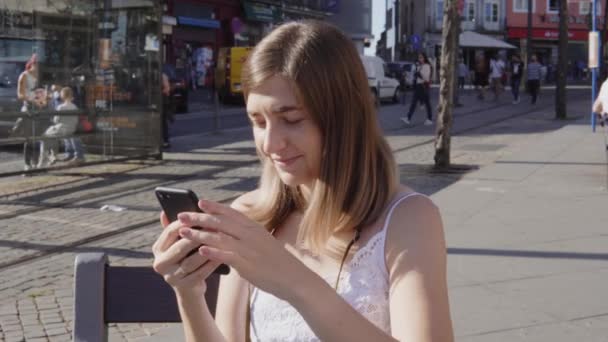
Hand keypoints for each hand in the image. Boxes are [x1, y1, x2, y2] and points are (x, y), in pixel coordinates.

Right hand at [152, 211, 221, 296]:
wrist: (189, 286)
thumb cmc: (186, 256)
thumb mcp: (178, 242)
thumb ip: (174, 228)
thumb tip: (165, 209)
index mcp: (158, 248)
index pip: (170, 232)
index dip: (186, 222)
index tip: (201, 214)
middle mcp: (160, 263)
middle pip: (180, 247)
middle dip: (198, 236)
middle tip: (214, 227)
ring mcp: (171, 277)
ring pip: (190, 262)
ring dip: (206, 251)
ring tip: (220, 241)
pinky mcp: (183, 287)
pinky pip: (199, 274)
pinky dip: (210, 265)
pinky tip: (221, 257)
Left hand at [177, 200, 310, 300]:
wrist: (293, 277)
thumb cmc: (275, 261)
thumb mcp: (262, 241)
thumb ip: (246, 234)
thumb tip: (228, 229)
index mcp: (254, 227)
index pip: (231, 212)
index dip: (214, 207)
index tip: (199, 201)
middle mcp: (250, 235)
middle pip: (220, 222)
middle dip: (199, 218)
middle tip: (181, 215)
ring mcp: (249, 249)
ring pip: (220, 237)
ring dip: (199, 234)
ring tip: (183, 232)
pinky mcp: (248, 264)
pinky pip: (227, 255)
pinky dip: (213, 251)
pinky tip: (200, 250)